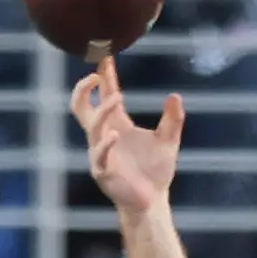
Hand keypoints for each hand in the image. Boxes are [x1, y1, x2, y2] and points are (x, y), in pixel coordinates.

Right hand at [70, 63, 183, 217]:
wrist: (152, 202)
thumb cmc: (156, 171)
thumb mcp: (169, 141)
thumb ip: (172, 120)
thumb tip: (175, 96)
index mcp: (117, 123)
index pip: (106, 93)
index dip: (104, 75)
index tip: (105, 55)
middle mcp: (104, 134)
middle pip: (81, 106)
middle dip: (82, 89)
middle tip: (96, 74)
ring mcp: (101, 152)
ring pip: (92, 127)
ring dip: (102, 110)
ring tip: (117, 97)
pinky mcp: (103, 172)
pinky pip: (99, 155)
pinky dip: (105, 144)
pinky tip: (114, 134)